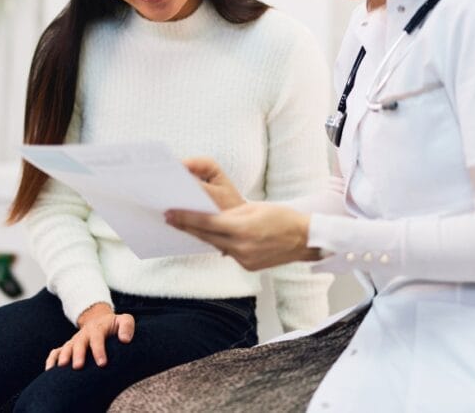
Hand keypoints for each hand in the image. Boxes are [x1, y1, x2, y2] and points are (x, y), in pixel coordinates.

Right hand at [45, 303, 134, 369]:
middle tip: (78, 366)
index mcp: (98, 328)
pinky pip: (55, 352)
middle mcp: (84, 335)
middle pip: (79, 343)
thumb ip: (127, 326)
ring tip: (60, 367)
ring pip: (66, 348)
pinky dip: (51, 360)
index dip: (99, 350)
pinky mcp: (68, 347)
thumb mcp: (124, 320)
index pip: (97, 338)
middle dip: (78, 354)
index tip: (102, 363)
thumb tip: (125, 340)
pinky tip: (48, 371)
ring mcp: (74, 341)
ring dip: (62, 357)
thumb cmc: (114, 325)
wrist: (99, 320)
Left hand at [170, 159, 321, 269]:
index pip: (206, 222)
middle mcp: (241, 247)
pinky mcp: (248, 266)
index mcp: (242, 228)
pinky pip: (227, 252)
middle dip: (187, 226)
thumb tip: (208, 218)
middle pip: (206, 235)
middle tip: (169, 218)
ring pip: (215, 244)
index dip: (186, 218)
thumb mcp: (254, 208)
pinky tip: (210, 236)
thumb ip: (230, 215)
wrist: (305, 239)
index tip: (170, 213)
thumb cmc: (281, 217)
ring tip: (185, 225)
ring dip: (201, 235)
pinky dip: (219, 243)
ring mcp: (244, 259)